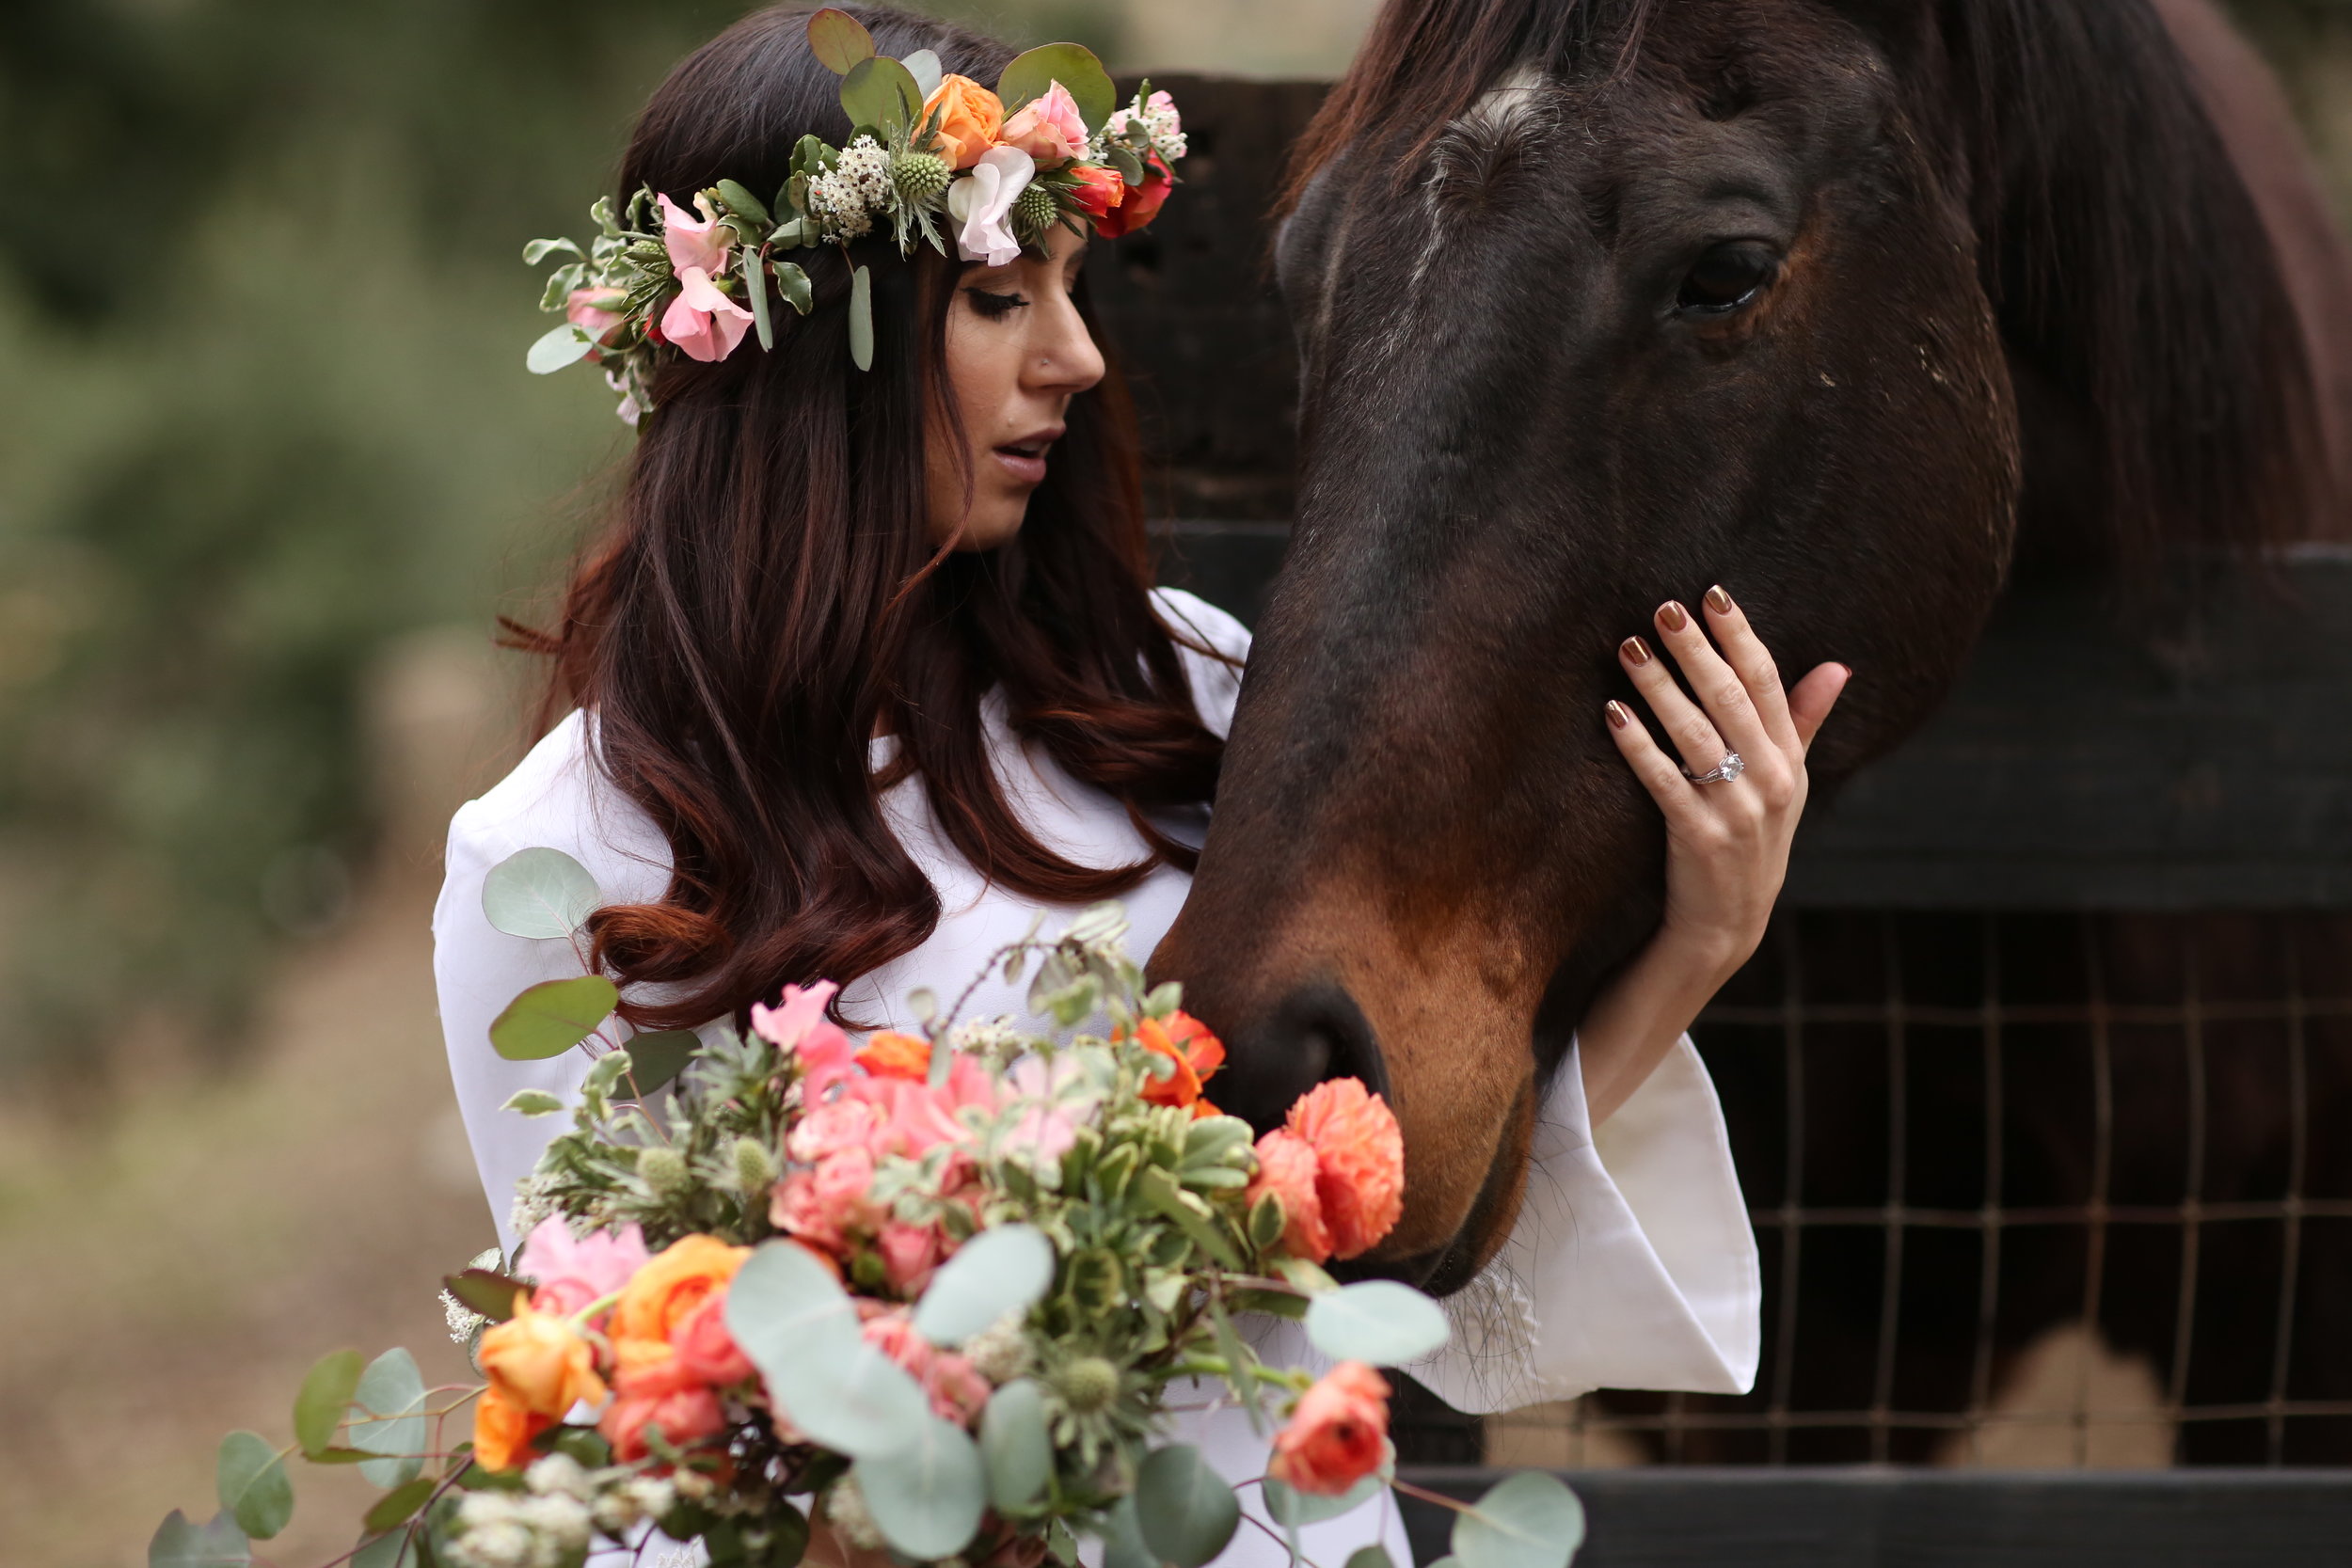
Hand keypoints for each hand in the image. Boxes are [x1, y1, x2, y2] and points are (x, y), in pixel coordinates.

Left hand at [1606, 586, 1848, 982]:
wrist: (1728, 924)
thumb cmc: (1753, 840)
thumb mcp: (1787, 782)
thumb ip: (1803, 722)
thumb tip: (1838, 667)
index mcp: (1787, 760)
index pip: (1767, 684)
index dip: (1740, 637)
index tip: (1713, 594)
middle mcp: (1769, 782)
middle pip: (1731, 701)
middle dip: (1696, 651)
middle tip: (1663, 608)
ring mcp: (1736, 812)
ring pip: (1695, 736)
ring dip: (1660, 687)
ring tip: (1629, 647)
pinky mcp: (1698, 839)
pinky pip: (1664, 783)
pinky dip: (1638, 746)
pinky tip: (1613, 713)